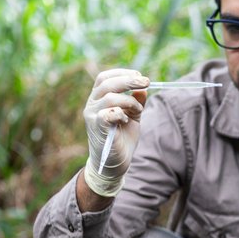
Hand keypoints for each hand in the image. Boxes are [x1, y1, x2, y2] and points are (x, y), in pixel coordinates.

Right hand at [82, 68, 149, 196]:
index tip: (139, 75)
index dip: (121, 73)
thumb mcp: (133, 116)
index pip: (104, 78)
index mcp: (98, 99)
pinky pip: (107, 114)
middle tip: (147, 82)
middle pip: (107, 83)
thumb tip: (143, 88)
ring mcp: (92, 116)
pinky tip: (126, 120)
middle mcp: (92, 105)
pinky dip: (120, 113)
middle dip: (129, 80)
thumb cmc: (122, 139)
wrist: (114, 163)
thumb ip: (136, 102)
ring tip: (138, 110)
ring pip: (109, 97)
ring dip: (129, 101)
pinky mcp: (97, 128)